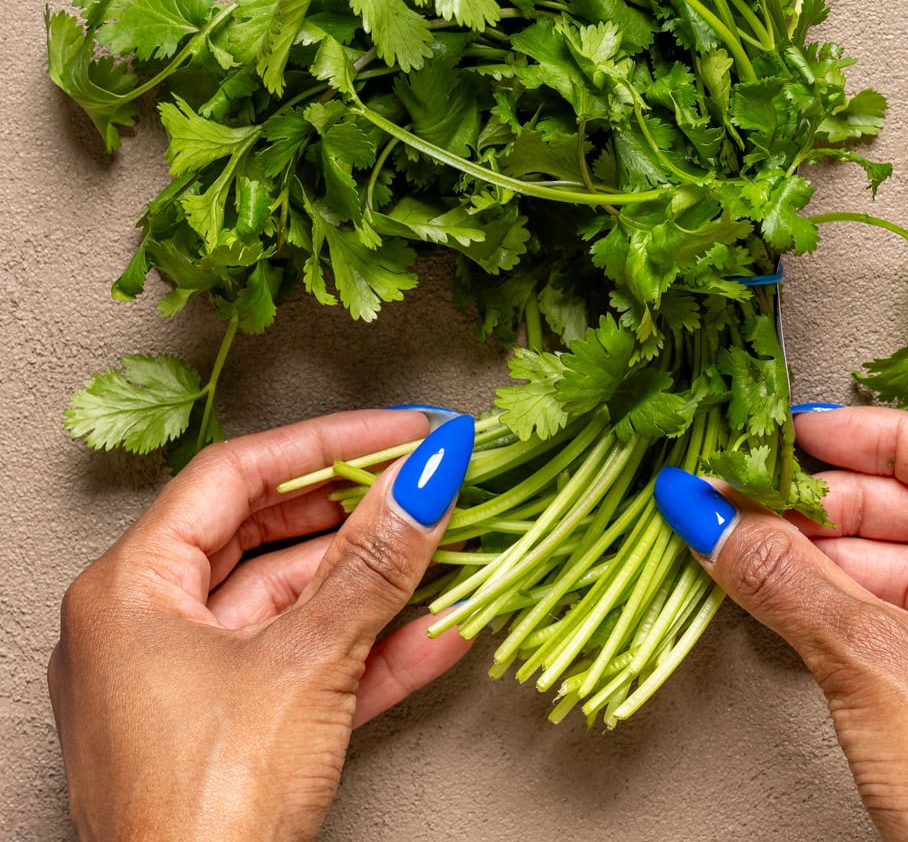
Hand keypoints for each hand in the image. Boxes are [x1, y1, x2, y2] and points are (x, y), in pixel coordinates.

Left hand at [48, 409, 474, 841]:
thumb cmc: (204, 809)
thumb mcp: (303, 665)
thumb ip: (372, 566)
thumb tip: (423, 481)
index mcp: (130, 590)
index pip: (236, 475)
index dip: (327, 441)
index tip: (402, 428)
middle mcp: (145, 629)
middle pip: (265, 535)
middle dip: (359, 510)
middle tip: (429, 478)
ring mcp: (185, 689)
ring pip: (294, 607)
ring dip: (378, 581)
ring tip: (452, 543)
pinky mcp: (228, 742)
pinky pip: (306, 672)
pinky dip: (369, 650)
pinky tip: (440, 628)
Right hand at [655, 407, 907, 841]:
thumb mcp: (876, 665)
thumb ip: (787, 580)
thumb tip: (715, 517)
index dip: (882, 436)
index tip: (808, 431)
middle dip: (835, 501)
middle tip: (759, 489)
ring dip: (825, 556)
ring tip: (750, 540)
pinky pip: (899, 629)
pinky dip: (837, 608)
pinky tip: (783, 596)